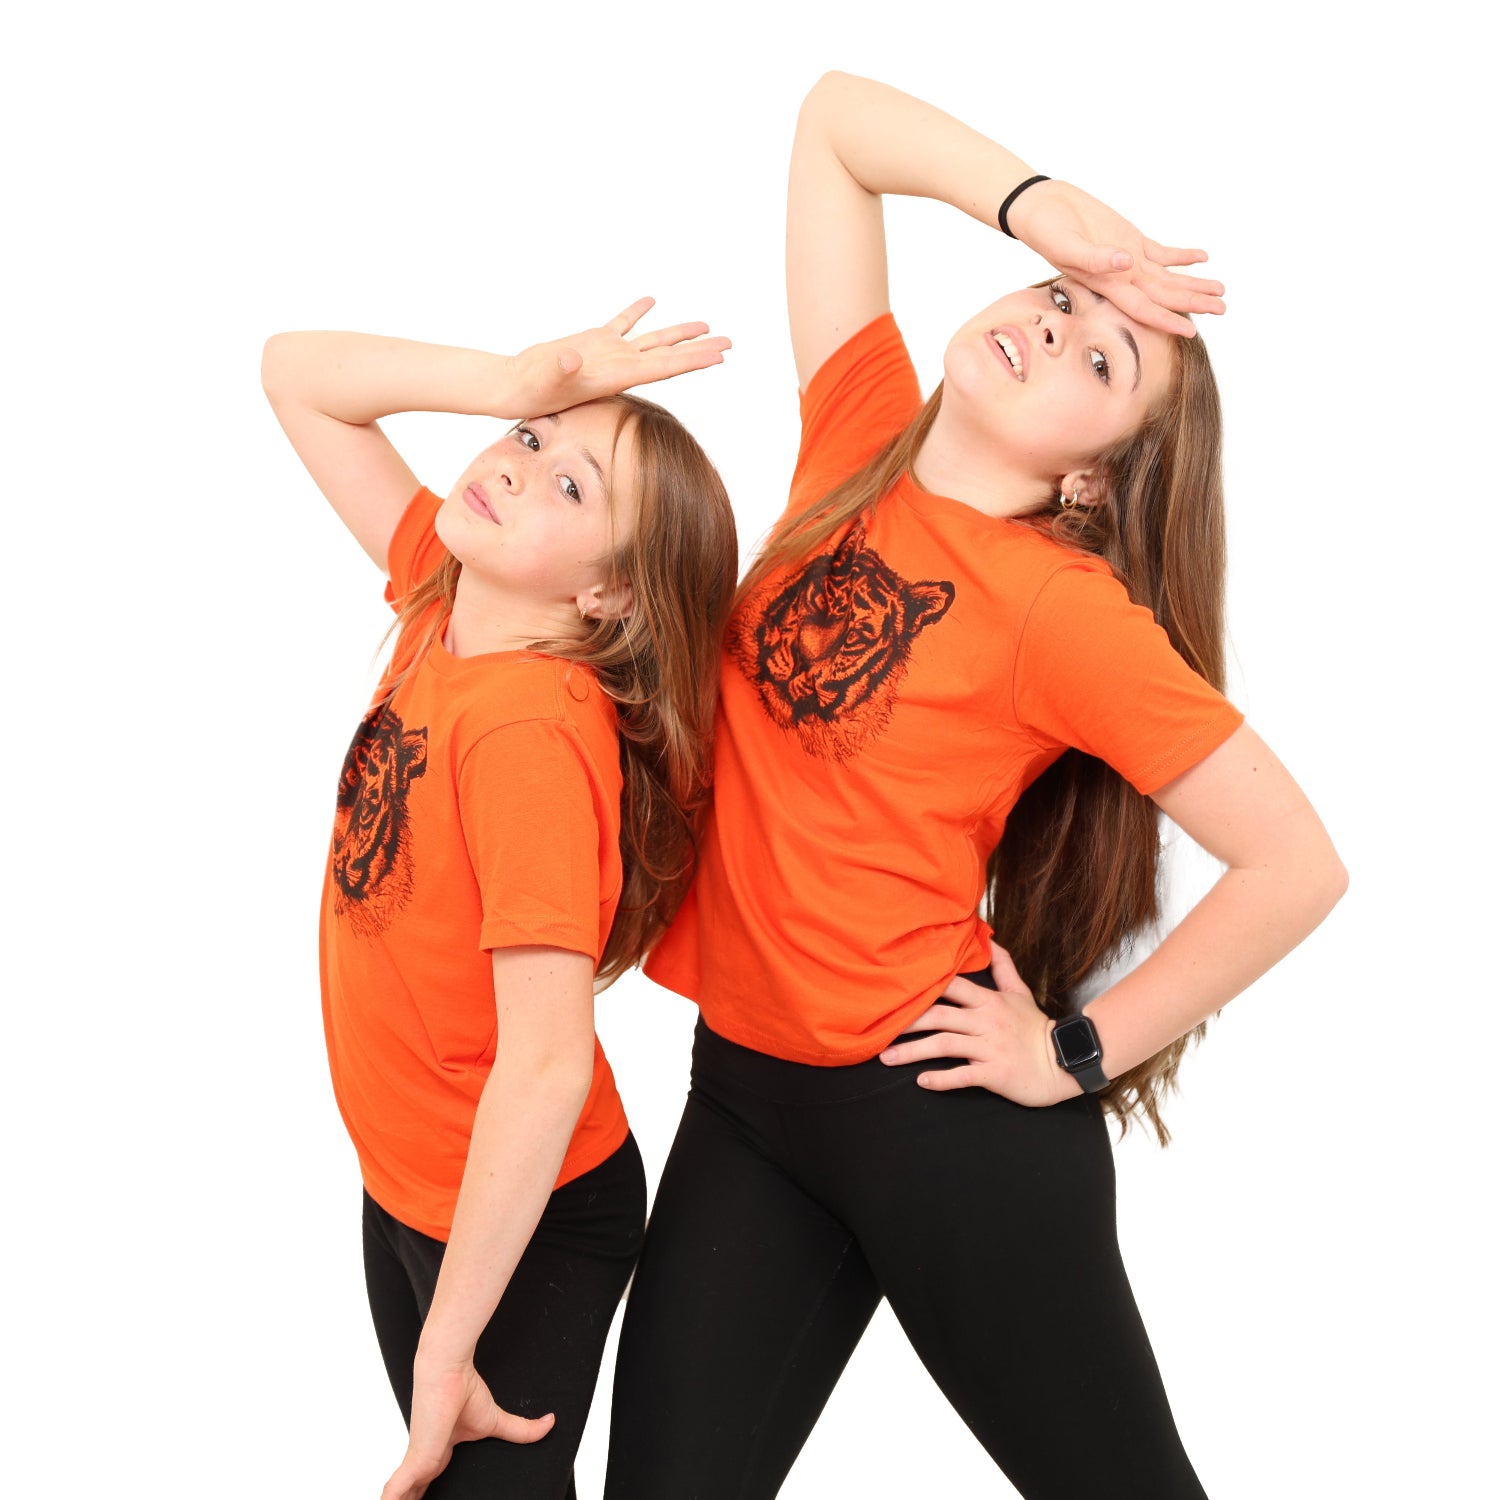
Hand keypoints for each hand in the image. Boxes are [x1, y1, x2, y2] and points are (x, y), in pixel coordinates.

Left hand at [380, 1356, 553, 1499]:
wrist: (447, 1370)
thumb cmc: (464, 1389)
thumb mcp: (496, 1421)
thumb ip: (521, 1429)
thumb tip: (550, 1423)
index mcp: (440, 1452)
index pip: (428, 1482)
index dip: (428, 1496)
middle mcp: (426, 1459)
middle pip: (415, 1493)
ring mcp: (418, 1461)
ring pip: (403, 1496)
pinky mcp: (416, 1461)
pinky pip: (396, 1492)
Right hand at [498, 297, 729, 415]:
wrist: (515, 387)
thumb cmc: (531, 388)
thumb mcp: (546, 377)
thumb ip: (562, 368)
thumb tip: (573, 358)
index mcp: (618, 375)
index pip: (665, 366)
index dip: (693, 360)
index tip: (719, 356)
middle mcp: (621, 365)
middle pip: (669, 355)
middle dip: (700, 349)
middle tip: (730, 343)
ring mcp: (610, 353)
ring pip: (653, 340)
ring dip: (679, 333)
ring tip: (707, 325)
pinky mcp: (594, 341)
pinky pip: (621, 323)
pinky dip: (636, 312)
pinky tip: (651, 301)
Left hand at [878, 941, 1074, 1106]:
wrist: (1064, 1061)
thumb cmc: (1036, 1029)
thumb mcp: (1020, 993)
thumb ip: (1003, 967)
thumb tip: (990, 940)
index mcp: (989, 1001)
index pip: (951, 986)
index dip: (922, 986)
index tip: (894, 989)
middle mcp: (985, 1021)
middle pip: (939, 1016)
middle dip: (906, 1021)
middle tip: (879, 1027)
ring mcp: (989, 1047)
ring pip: (944, 1045)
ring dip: (912, 1052)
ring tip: (886, 1058)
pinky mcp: (994, 1073)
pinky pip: (962, 1076)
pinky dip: (941, 1079)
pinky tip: (921, 1081)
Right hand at [1005, 180, 1225, 336]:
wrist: (1042, 207)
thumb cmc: (1047, 229)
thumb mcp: (1065, 244)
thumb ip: (1094, 257)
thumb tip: (1125, 262)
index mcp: (1106, 283)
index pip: (1142, 308)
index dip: (1166, 320)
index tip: (1190, 331)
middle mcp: (1121, 276)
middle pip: (1163, 295)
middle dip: (1192, 303)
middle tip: (1223, 308)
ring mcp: (1128, 258)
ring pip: (1167, 276)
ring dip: (1193, 284)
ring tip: (1220, 290)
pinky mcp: (1130, 238)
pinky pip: (1162, 252)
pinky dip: (1182, 256)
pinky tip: (1202, 258)